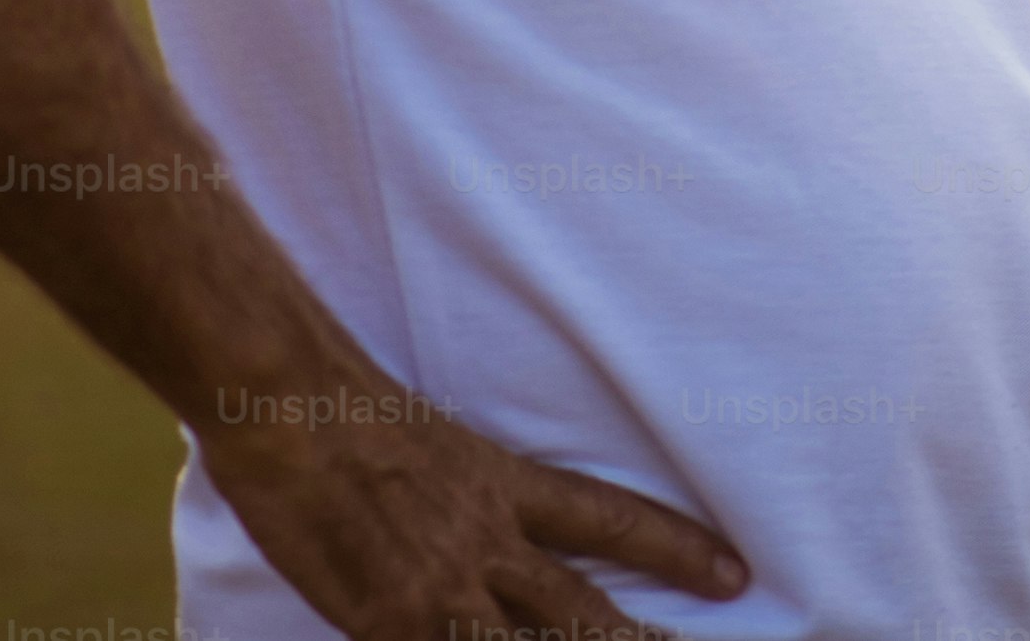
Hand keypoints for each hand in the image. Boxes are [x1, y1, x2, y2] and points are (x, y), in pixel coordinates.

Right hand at [196, 358, 744, 637]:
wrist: (293, 409)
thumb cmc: (348, 415)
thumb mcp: (439, 448)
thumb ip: (470, 498)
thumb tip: (491, 533)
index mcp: (506, 486)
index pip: (614, 522)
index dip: (678, 551)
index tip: (736, 574)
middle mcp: (488, 541)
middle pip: (581, 608)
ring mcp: (441, 588)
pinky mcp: (390, 622)